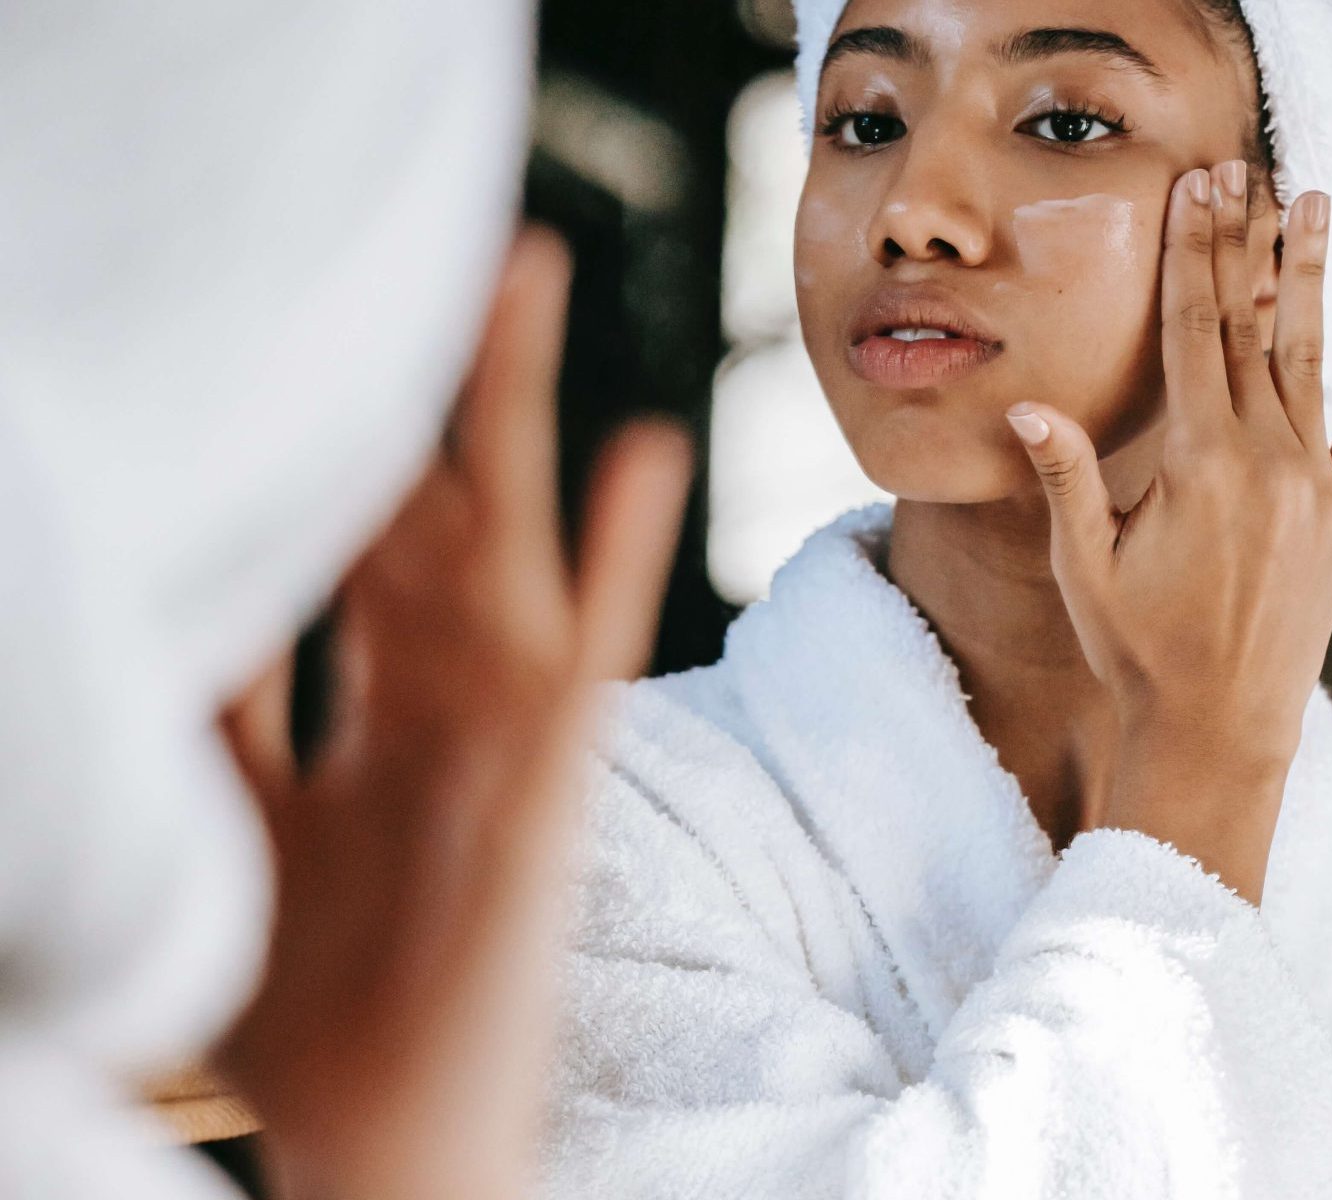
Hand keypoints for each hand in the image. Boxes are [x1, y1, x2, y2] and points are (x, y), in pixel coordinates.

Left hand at [215, 226, 691, 1199]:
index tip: (322, 330)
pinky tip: (648, 449)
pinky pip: (595, 656)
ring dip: (513, 411)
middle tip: (439, 247)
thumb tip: (170, 583)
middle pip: (429, 510)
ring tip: (518, 271)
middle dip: (428, 382)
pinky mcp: (551, 790)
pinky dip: (626, 556)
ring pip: (509, 543)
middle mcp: (439, 706)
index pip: (350, 542)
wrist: (385, 1148)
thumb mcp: (231, 832)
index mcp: (371, 715)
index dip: (335, 437)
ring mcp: (503, 740)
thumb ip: (217, 711)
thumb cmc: (313, 1011)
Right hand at [1005, 161, 1331, 903]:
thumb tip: (1027, 408)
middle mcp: (1267, 460)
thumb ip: (1068, 481)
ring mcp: (1313, 483)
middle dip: (1242, 244)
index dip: (1193, 256)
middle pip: (1250, 326)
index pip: (1195, 333)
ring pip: (1312, 356)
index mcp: (1201, 464)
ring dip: (1312, 276)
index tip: (1195, 191)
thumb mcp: (1085, 569)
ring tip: (1317, 203)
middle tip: (1241, 171)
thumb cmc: (1140, 654)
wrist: (1221, 731)